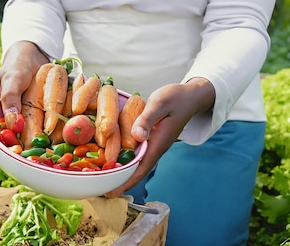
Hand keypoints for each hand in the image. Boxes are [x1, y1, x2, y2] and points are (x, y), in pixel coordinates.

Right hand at [0, 41, 48, 155]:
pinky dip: (17, 145)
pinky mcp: (12, 122)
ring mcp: (0, 118)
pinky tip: (28, 149)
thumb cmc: (20, 65)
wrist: (32, 61)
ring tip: (21, 156)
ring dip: (7, 149)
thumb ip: (11, 97)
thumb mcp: (15, 76)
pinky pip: (10, 138)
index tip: (1, 147)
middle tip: (14, 156)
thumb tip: (12, 124)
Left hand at [105, 77, 214, 197]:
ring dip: (119, 168)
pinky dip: (123, 154)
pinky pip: (135, 149)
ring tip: (100, 174)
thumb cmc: (176, 98)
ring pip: (134, 160)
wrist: (190, 96)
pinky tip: (111, 153)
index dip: (126, 182)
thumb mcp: (160, 104)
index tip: (111, 193)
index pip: (140, 169)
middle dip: (118, 179)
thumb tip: (137, 136)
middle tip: (98, 188)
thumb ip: (147, 119)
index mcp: (158, 143)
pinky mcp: (150, 136)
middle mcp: (155, 147)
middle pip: (135, 169)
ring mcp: (152, 143)